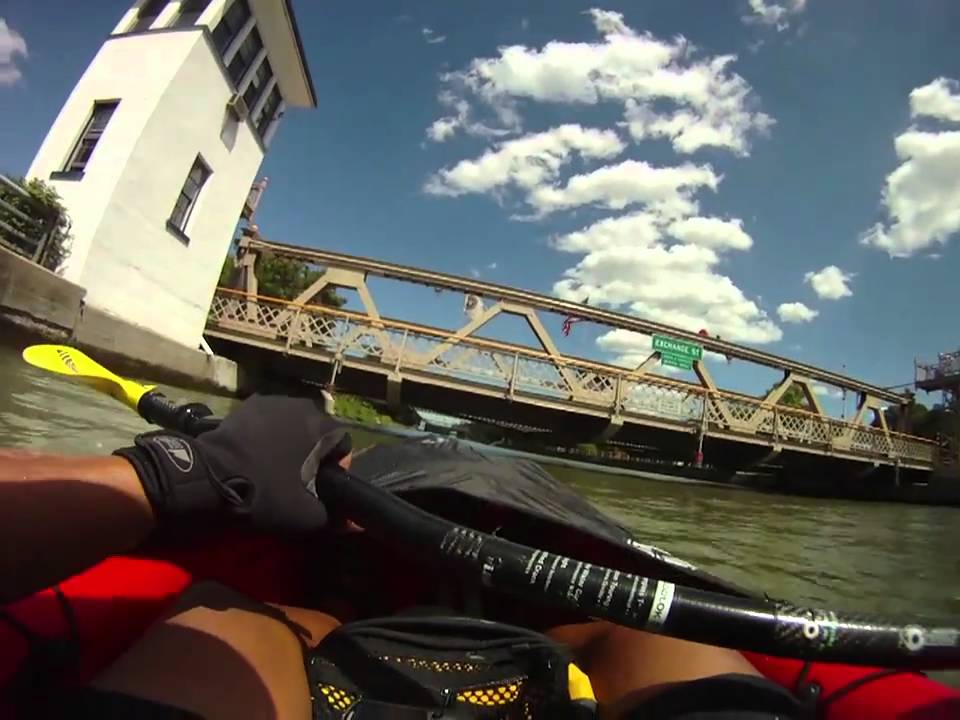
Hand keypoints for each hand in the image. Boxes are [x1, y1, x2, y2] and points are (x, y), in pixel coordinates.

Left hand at [114, 395, 351, 534]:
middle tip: (298, 479)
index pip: (343, 444)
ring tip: (274, 466)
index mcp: (321, 426)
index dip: (336, 468)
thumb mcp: (304, 515)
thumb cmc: (265, 492)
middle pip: (317, 432)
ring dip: (290, 442)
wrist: (208, 477)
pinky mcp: (247, 405)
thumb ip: (334, 518)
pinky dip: (267, 436)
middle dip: (313, 453)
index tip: (320, 487)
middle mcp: (301, 405)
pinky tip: (255, 455)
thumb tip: (352, 524)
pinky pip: (268, 422)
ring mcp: (272, 401)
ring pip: (292, 425)